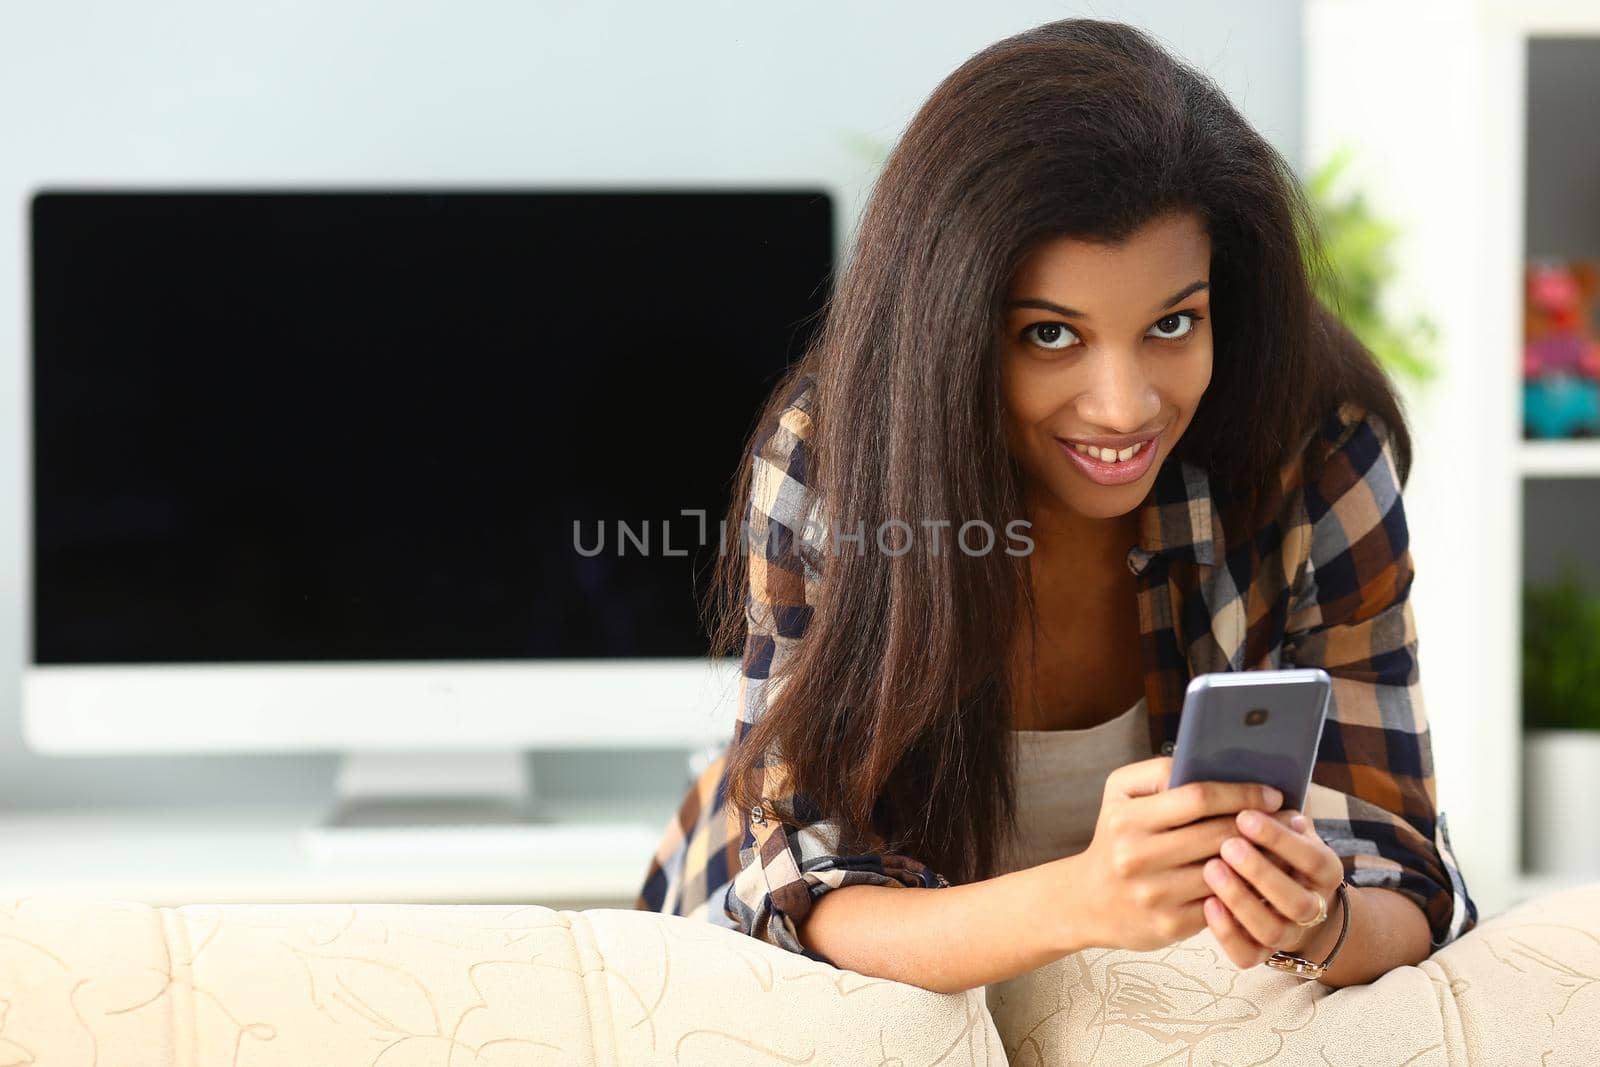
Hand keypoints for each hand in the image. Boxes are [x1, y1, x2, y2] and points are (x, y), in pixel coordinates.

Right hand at [1066, 756, 1286, 952]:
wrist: (1088, 900)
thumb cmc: (1115, 836)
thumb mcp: (1120, 793)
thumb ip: (1158, 772)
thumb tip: (1209, 764)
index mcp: (1127, 818)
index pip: (1197, 797)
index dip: (1240, 793)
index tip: (1271, 793)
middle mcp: (1137, 856)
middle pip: (1218, 835)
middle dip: (1260, 825)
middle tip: (1290, 818)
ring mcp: (1154, 894)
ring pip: (1225, 872)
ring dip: (1261, 859)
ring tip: (1284, 845)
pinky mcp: (1169, 925)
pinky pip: (1221, 904)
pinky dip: (1245, 889)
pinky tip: (1261, 877)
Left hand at [1200, 804, 1345, 968]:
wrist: (1288, 903)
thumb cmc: (1278, 850)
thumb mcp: (1288, 827)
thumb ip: (1280, 812)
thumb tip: (1257, 783)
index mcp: (1325, 871)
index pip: (1314, 858)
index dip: (1281, 839)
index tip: (1247, 816)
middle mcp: (1313, 907)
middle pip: (1296, 901)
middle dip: (1261, 871)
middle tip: (1227, 844)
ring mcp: (1287, 934)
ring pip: (1271, 929)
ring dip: (1241, 900)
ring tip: (1212, 869)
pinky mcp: (1259, 953)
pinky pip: (1246, 954)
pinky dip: (1227, 932)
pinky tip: (1206, 904)